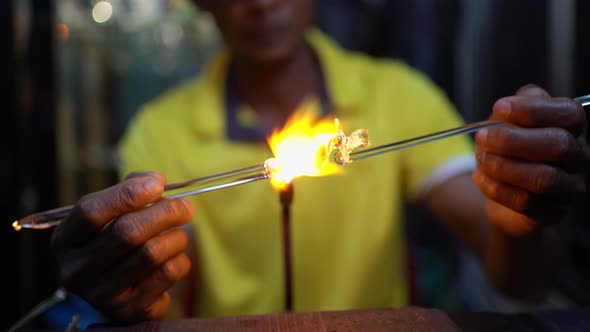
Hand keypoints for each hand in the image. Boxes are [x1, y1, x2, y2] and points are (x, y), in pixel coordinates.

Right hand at [51, 172, 193, 321]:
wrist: (121, 292)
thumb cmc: (117, 243)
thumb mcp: (112, 215)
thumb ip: (130, 190)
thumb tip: (154, 181)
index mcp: (66, 240)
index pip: (91, 211)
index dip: (127, 194)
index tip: (158, 183)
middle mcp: (76, 270)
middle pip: (127, 232)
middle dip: (165, 213)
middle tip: (185, 207)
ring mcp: (101, 294)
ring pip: (151, 253)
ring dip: (176, 237)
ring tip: (178, 234)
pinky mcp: (129, 309)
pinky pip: (167, 274)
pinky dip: (180, 260)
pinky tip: (174, 257)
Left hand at [473, 85, 588, 235]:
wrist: (502, 190)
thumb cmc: (508, 149)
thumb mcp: (507, 122)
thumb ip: (512, 110)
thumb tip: (506, 108)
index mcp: (571, 129)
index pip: (569, 113)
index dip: (533, 109)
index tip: (498, 108)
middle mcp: (578, 157)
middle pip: (558, 145)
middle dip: (513, 140)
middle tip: (481, 137)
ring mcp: (569, 188)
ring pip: (543, 179)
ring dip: (503, 167)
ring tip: (481, 159)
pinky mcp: (552, 212)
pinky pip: (526, 202)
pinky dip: (496, 189)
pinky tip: (480, 178)